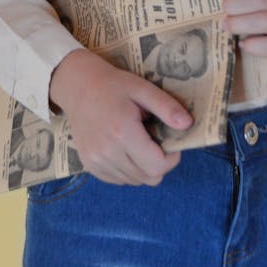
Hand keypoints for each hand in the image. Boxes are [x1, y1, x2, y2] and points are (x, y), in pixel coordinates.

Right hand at [49, 49, 192, 185]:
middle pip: (148, 178)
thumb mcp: (142, 88)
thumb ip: (166, 107)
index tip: (171, 143)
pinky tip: (125, 148)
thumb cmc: (113, 85)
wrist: (78, 86)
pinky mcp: (89, 165)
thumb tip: (188, 125)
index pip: (157, 166)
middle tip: (156, 141)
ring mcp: (96, 161)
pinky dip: (128, 170)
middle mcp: (107, 152)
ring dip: (143, 167)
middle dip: (159, 163)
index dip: (171, 158)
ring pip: (134, 181)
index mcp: (123, 133)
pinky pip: (118, 179)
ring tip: (138, 142)